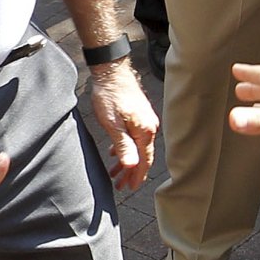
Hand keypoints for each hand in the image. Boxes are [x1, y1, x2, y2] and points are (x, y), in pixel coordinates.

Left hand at [87, 58, 156, 189]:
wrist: (111, 72)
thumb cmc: (110, 96)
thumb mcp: (113, 124)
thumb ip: (123, 146)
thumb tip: (132, 165)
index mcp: (145, 130)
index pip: (144, 160)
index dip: (137, 176)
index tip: (130, 188)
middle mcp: (150, 127)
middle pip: (142, 156)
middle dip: (131, 172)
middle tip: (120, 185)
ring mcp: (146, 121)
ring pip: (137, 147)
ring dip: (127, 161)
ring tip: (114, 173)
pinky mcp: (139, 116)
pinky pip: (134, 138)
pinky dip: (125, 148)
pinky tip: (115, 153)